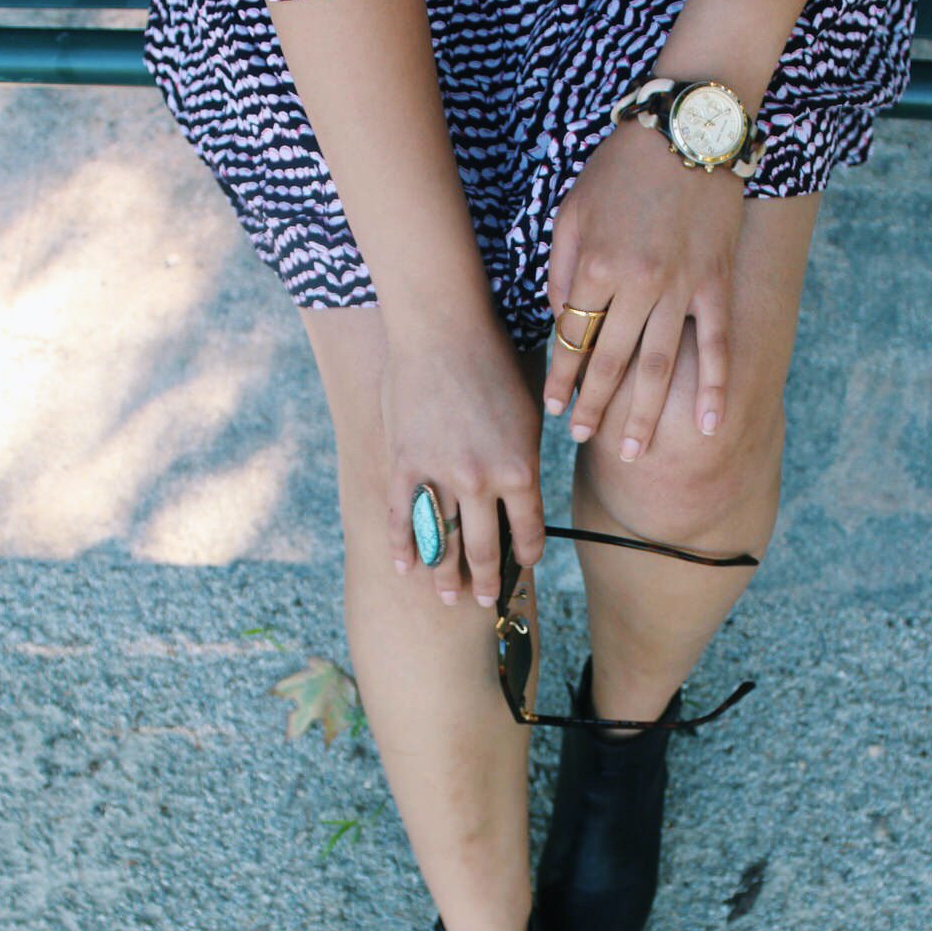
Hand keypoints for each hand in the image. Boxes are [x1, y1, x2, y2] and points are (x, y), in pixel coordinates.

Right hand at [379, 316, 547, 606]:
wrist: (443, 328)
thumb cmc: (494, 361)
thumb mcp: (528, 412)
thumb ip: (526, 456)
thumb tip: (524, 490)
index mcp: (520, 470)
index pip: (528, 531)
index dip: (527, 556)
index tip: (524, 568)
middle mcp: (481, 482)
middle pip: (485, 548)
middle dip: (487, 581)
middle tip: (484, 602)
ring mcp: (439, 476)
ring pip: (444, 541)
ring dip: (445, 574)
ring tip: (448, 596)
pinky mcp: (404, 463)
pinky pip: (403, 516)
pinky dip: (403, 544)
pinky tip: (405, 566)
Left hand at [543, 119, 745, 461]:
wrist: (690, 127)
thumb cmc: (622, 166)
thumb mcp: (574, 210)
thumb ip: (564, 269)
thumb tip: (564, 322)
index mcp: (596, 265)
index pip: (572, 338)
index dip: (561, 376)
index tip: (552, 409)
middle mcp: (638, 284)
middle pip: (611, 362)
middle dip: (594, 407)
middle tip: (582, 438)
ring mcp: (682, 287)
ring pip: (660, 366)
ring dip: (645, 414)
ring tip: (633, 453)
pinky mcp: (717, 282)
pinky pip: (717, 345)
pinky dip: (714, 388)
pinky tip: (709, 426)